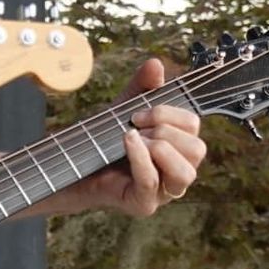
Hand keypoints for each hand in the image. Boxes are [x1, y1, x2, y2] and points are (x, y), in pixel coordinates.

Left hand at [73, 58, 207, 216]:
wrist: (71, 166)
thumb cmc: (103, 139)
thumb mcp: (123, 108)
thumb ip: (142, 87)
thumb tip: (156, 64)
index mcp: (179, 147)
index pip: (195, 126)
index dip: (170, 113)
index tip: (139, 112)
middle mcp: (178, 171)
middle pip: (197, 149)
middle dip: (165, 129)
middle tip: (135, 125)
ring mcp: (163, 192)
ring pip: (186, 173)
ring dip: (159, 147)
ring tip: (132, 138)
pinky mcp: (143, 204)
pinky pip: (152, 182)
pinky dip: (141, 158)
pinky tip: (127, 141)